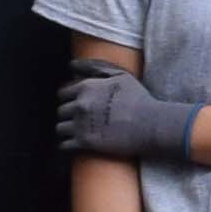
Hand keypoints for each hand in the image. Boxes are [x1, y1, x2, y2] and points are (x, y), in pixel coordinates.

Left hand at [57, 65, 206, 162]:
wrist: (150, 125)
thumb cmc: (138, 99)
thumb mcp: (120, 75)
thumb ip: (94, 67)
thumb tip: (72, 65)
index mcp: (86, 87)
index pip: (63, 93)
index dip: (69, 99)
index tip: (77, 104)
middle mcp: (80, 105)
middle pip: (61, 111)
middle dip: (68, 115)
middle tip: (80, 120)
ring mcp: (80, 125)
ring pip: (60, 128)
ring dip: (67, 131)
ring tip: (78, 133)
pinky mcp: (85, 143)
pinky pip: (64, 146)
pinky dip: (67, 146)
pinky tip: (74, 146)